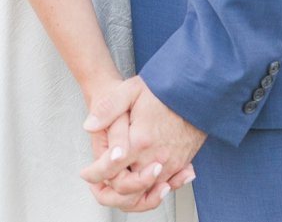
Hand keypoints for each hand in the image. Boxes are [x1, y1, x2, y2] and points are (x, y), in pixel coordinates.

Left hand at [81, 76, 201, 209]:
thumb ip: (108, 108)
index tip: (86, 173)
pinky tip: (141, 180)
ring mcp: (171, 164)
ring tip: (118, 183)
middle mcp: (156, 158)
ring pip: (147, 192)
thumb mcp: (130, 90)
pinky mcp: (181, 165)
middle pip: (129, 188)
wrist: (195, 94)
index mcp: (140, 141)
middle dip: (111, 187)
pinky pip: (165, 186)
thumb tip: (89, 125)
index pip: (112, 168)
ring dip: (131, 191)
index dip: (95, 173)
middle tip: (99, 180)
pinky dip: (151, 189)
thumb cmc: (163, 91)